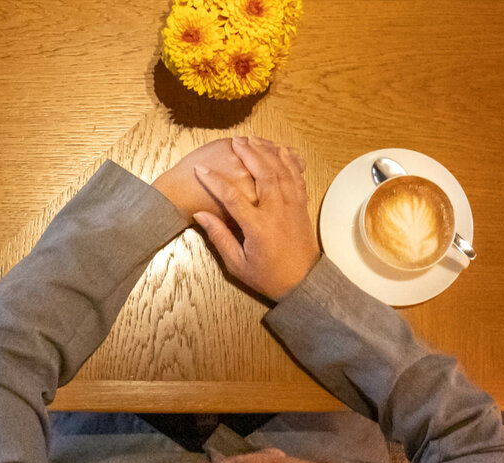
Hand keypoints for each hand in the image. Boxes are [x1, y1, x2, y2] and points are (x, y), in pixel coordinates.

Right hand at [192, 136, 320, 301]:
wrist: (303, 282)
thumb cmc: (269, 276)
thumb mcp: (238, 264)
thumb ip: (219, 237)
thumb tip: (200, 215)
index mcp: (258, 227)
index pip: (232, 196)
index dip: (214, 181)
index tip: (201, 170)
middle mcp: (277, 211)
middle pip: (263, 173)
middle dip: (248, 154)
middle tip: (234, 141)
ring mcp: (292, 206)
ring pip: (281, 171)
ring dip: (267, 152)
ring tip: (253, 139)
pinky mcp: (301, 206)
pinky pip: (296, 177)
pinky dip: (288, 161)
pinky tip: (280, 150)